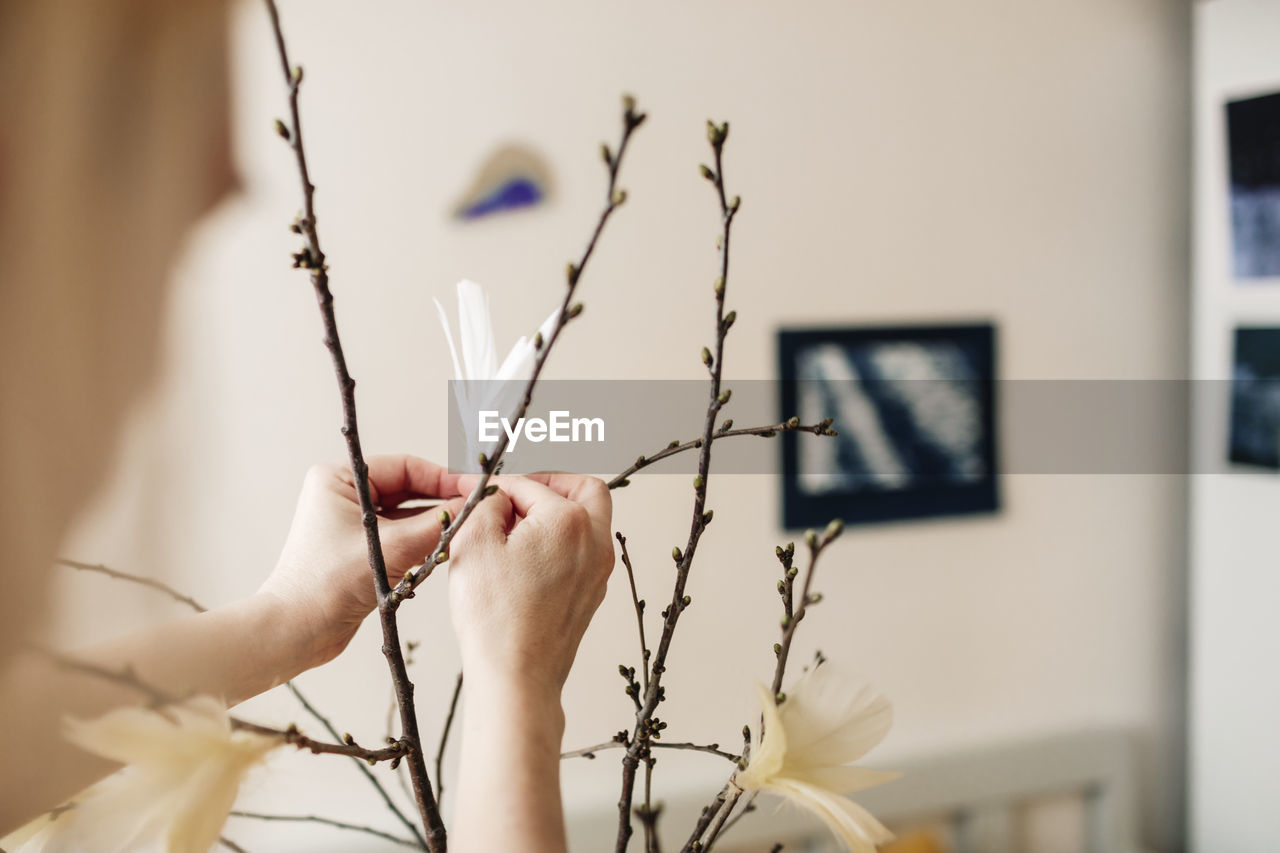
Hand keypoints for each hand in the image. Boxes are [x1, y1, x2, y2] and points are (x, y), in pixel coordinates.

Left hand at [259, 455, 464, 667]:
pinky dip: (422, 543)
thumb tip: (474, 505)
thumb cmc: (328, 584)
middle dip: (442, 501)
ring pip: (407, 515)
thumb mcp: (393, 548)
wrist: (296, 632)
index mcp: (339, 479)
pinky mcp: (360, 550)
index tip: (475, 488)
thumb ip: (437, 524)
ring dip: (434, 525)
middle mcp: (344, 496)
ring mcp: (352, 524)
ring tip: (465, 531)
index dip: (444, 477)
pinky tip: (444, 550)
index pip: (405, 467)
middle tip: (478, 508)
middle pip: (408, 489)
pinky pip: (400, 537)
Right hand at [443, 472, 613, 698]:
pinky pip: (583, 554)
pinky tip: (525, 561)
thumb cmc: (495, 616)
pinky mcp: (591, 596)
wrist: (516, 677)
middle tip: (517, 495)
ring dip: (558, 514)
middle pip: (585, 491)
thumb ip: (486, 503)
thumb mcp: (473, 542)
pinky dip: (560, 545)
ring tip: (516, 530)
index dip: (497, 486)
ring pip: (589, 523)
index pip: (529, 485)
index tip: (476, 493)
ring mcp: (597, 572)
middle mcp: (594, 543)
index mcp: (569, 521)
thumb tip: (497, 496)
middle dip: (550, 485)